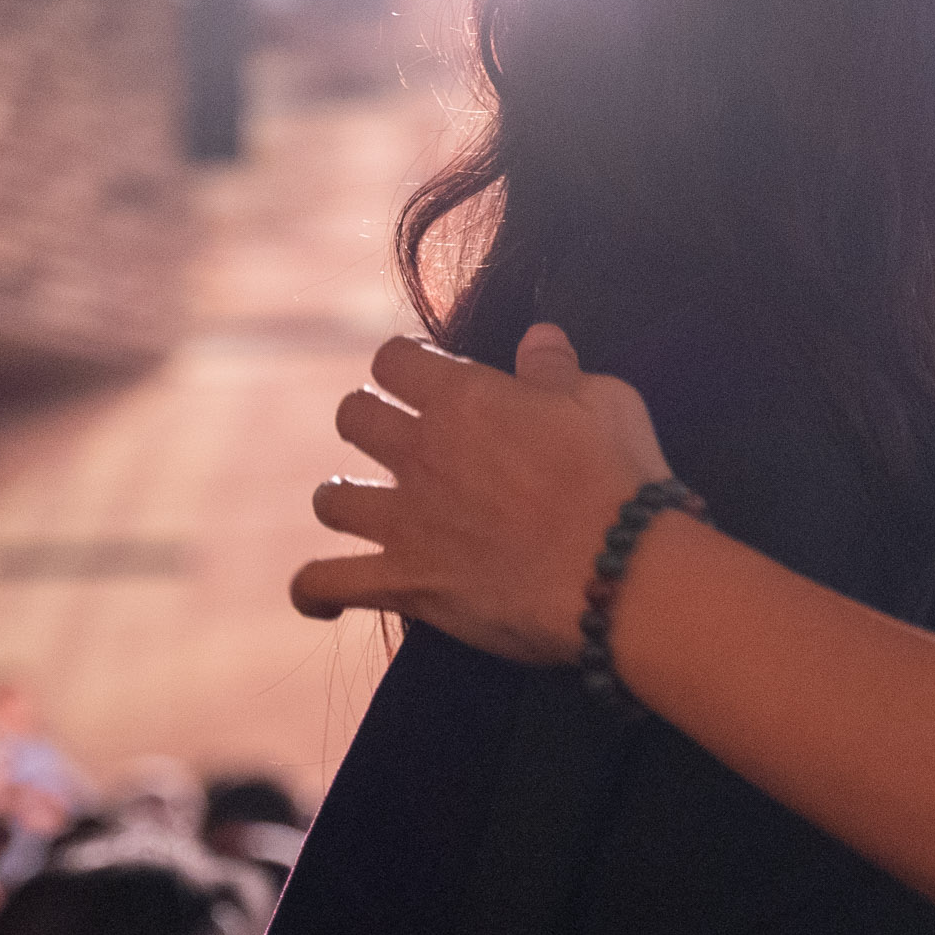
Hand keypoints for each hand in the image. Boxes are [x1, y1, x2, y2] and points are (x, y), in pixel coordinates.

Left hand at [295, 327, 667, 663]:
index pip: (394, 358)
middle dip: (370, 421)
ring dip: (346, 500)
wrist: (619, 568)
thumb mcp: (604, 401)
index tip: (425, 376)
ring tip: (368, 509)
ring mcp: (404, 520)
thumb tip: (538, 338)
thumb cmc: (618, 477)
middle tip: (399, 439)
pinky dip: (315, 590)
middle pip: (353, 417)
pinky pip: (322, 583)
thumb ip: (557, 369)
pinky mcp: (404, 583)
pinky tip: (324, 596)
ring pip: (331, 499)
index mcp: (463, 398)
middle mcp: (420, 452)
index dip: (406, 364)